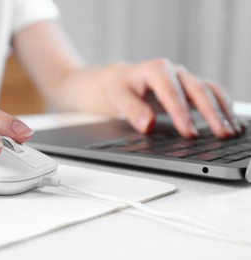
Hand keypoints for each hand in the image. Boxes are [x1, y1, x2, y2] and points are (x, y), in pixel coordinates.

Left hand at [102, 58, 242, 137]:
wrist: (125, 80)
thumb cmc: (122, 87)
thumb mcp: (119, 97)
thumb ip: (132, 110)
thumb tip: (147, 125)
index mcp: (156, 69)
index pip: (171, 92)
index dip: (181, 113)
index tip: (188, 132)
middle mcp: (175, 72)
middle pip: (197, 89)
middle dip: (210, 113)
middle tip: (220, 133)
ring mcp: (186, 79)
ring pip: (210, 91)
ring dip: (223, 110)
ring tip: (231, 131)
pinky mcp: (191, 88)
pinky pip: (213, 95)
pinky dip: (225, 107)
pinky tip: (233, 123)